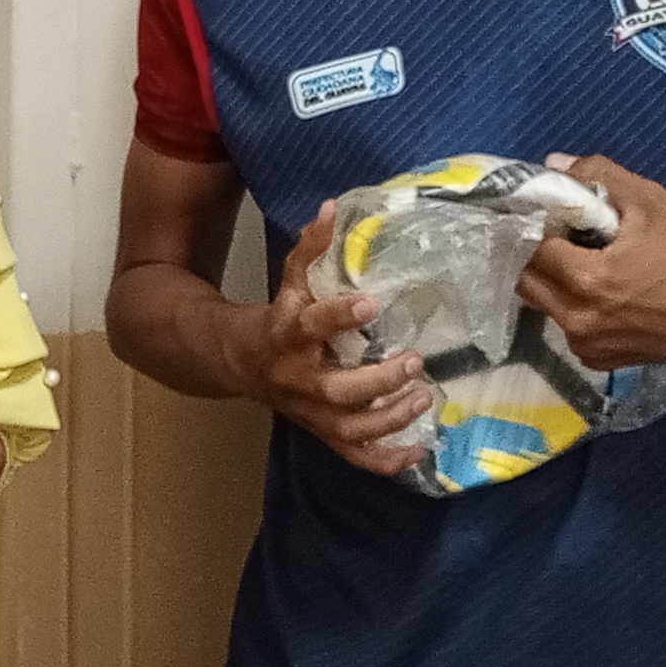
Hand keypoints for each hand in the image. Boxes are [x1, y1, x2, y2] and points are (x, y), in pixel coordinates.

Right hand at [237, 205, 433, 476]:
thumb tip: (331, 207)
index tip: (371, 303)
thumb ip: (310, 249)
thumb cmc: (276, 319)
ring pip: (349, 426)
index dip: (338, 315)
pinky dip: (384, 460)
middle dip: (378, 379)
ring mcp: (311, 411)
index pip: (310, 325)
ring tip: (425, 396)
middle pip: (337, 389)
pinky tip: (416, 451)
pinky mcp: (322, 431)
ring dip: (390, 417)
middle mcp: (298, 379)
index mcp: (287, 336)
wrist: (240, 362)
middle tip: (415, 360)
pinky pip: (353, 454)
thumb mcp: (288, 283)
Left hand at [518, 155, 665, 365]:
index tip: (538, 215)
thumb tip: (556, 163)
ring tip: (575, 263)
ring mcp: (585, 344)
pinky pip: (567, 329)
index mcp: (587, 279)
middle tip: (552, 237)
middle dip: (532, 256)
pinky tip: (597, 295)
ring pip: (543, 306)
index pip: (530, 249)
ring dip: (551, 283)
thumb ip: (600, 177)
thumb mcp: (651, 203)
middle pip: (526, 281)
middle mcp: (577, 318)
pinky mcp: (597, 360)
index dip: (530, 228)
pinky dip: (572, 309)